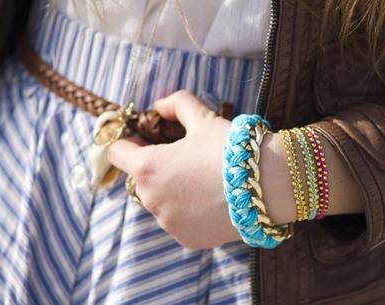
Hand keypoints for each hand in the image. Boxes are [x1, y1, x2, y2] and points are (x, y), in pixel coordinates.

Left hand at [107, 90, 240, 248]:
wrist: (267, 185)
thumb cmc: (230, 148)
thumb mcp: (203, 118)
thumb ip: (176, 104)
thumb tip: (159, 106)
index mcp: (147, 167)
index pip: (117, 153)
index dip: (129, 143)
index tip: (145, 139)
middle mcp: (151, 200)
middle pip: (139, 180)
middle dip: (154, 168)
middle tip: (183, 159)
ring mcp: (168, 223)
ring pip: (159, 202)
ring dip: (171, 192)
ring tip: (201, 182)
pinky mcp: (187, 239)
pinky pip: (177, 221)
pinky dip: (187, 212)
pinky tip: (209, 201)